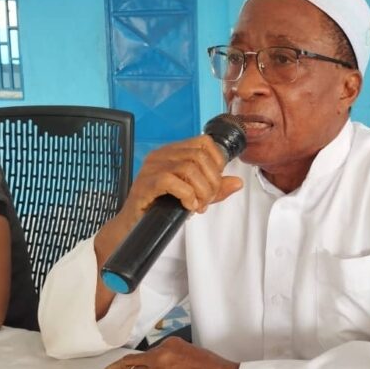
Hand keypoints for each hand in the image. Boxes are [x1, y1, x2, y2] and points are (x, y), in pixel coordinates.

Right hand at [93, 136, 243, 316]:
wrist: (132, 227)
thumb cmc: (161, 208)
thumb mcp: (194, 195)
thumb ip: (215, 188)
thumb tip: (237, 182)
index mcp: (173, 152)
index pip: (204, 142)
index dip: (217, 162)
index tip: (216, 182)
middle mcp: (161, 155)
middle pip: (199, 156)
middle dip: (211, 182)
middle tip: (207, 200)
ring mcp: (151, 168)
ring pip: (189, 167)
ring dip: (201, 190)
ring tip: (198, 206)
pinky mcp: (145, 184)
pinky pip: (172, 181)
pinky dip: (187, 195)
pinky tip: (188, 207)